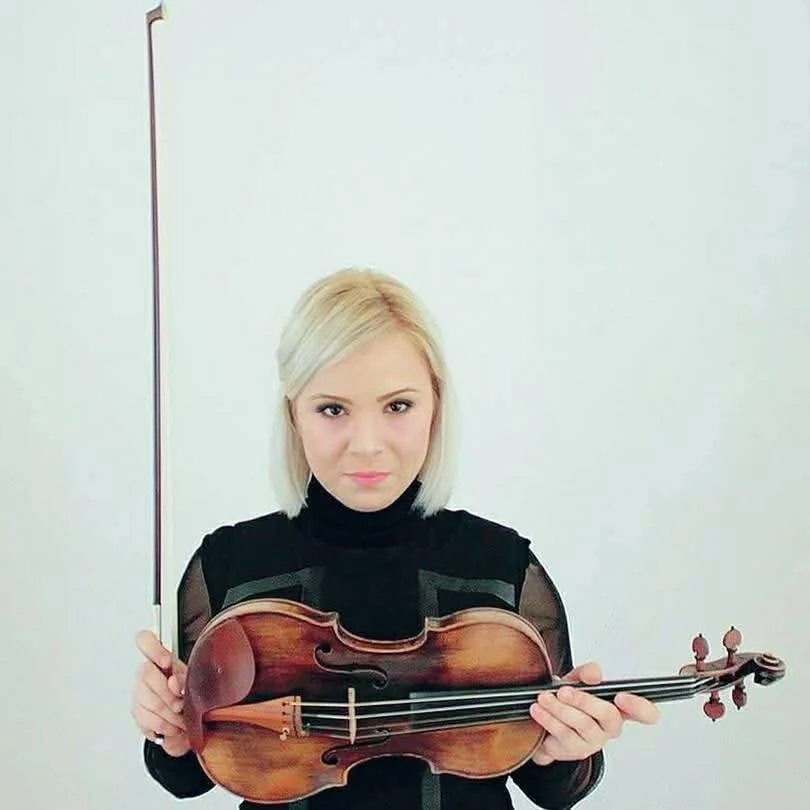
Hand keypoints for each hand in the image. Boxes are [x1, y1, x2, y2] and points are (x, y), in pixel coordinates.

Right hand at [131, 630, 190, 756]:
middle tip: (180, 704)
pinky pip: (145, 719)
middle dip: (166, 693)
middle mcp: (146, 671)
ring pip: (146, 700)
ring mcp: (138, 691)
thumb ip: (184, 677)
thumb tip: (175, 683)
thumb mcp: (192, 679)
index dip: (153, 649)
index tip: (166, 662)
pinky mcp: (137, 712)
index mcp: (161, 657)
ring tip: (182, 720)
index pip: (145, 640)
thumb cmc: (187, 690)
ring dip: (168, 715)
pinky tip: (173, 727)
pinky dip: (163, 726)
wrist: (183, 715)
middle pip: (145, 673)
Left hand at [529, 661, 659, 765]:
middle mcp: (611, 727)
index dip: (640, 707)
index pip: (645, 713)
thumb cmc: (568, 701)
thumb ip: (585, 674)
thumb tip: (594, 673)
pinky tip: (539, 710)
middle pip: (609, 715)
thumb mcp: (576, 681)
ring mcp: (595, 741)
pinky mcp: (578, 750)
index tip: (622, 697)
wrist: (545, 725)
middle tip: (563, 691)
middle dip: (584, 700)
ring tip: (544, 698)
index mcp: (619, 708)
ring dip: (560, 709)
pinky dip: (549, 719)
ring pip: (583, 725)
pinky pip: (565, 734)